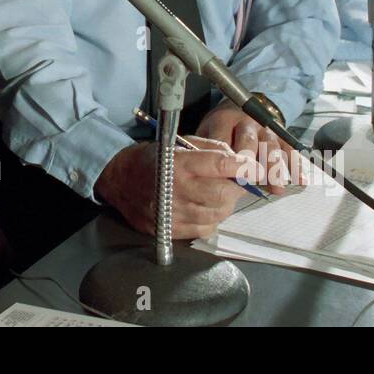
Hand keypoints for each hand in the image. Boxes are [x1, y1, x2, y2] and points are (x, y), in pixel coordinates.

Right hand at [94, 139, 266, 239]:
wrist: (119, 179)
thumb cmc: (152, 158)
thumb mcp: (179, 143)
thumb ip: (211, 149)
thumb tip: (238, 160)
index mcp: (178, 163)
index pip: (221, 165)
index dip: (243, 167)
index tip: (254, 168)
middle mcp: (176, 189)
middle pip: (223, 194)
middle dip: (236, 188)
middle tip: (236, 183)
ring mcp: (172, 213)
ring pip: (216, 214)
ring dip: (224, 204)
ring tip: (217, 193)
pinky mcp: (169, 230)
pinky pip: (204, 229)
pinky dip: (210, 219)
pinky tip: (203, 207)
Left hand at [196, 101, 294, 195]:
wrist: (242, 107)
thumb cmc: (221, 127)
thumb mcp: (207, 132)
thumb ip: (206, 151)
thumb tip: (204, 178)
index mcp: (224, 120)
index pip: (222, 139)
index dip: (224, 159)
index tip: (226, 177)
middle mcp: (246, 122)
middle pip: (249, 142)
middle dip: (251, 162)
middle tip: (252, 180)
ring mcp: (266, 128)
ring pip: (271, 147)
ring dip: (275, 168)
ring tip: (277, 188)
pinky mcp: (281, 135)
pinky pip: (290, 149)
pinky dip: (296, 165)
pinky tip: (300, 179)